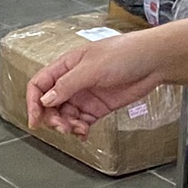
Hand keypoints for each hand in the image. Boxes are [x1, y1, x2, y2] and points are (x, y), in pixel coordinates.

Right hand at [28, 33, 167, 135]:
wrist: (153, 62)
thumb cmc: (124, 54)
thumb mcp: (92, 68)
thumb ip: (67, 85)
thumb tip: (46, 100)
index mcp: (66, 66)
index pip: (39, 85)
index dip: (33, 102)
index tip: (35, 120)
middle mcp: (72, 81)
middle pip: (50, 104)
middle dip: (52, 118)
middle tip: (62, 127)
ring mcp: (85, 95)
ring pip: (65, 115)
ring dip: (67, 125)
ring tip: (77, 129)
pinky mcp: (98, 107)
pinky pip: (82, 122)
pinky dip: (80, 130)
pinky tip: (84, 133)